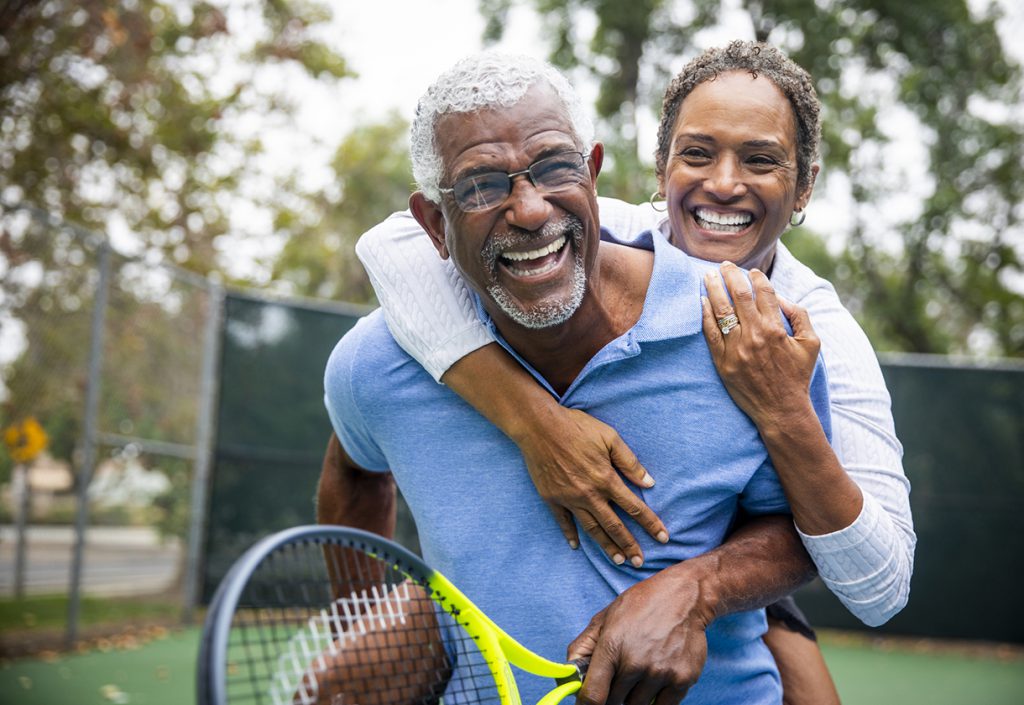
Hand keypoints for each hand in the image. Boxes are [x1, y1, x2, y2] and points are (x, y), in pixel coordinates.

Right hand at [514, 405, 667, 566]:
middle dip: (630, 545)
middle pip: (614, 526)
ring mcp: (569, 499)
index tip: (663, 538)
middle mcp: (589, 494)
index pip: (634, 508)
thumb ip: (629, 462)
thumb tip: (649, 483)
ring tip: (618, 560)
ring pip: (592, 528)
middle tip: (640, 562)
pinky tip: (576, 546)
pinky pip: (563, 521)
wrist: (539, 426)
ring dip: (606, 546)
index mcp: (606, 479)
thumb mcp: (609, 437)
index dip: (651, 524)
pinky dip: (570, 535)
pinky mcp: (552, 498)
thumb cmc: (577, 427)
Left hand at [567, 565, 711, 704]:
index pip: (593, 695)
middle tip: (620, 677)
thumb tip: (568, 675)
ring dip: (634, 697)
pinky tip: (656, 679)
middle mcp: (635, 663)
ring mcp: (660, 673)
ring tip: (639, 673)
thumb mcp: (605, 618)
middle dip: (613, 694)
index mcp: (611, 647)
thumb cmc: (641, 605)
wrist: (685, 596)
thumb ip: (583, 647)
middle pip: (614, 702)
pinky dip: (657, 699)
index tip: (587, 704)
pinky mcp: (682, 679)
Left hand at [701, 263, 820, 426]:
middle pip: (739, 295)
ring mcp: (737, 349)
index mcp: (776, 329)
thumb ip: (800, 316)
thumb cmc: (797, 376)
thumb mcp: (811, 344)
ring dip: (714, 288)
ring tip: (707, 275)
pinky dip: (705, 314)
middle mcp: (755, 335)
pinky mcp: (723, 361)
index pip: (764, 293)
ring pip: (721, 310)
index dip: (757, 278)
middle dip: (731, 275)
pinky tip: (702, 301)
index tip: (751, 271)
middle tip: (724, 264)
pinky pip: (710, 333)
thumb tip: (781, 297)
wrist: (781, 409)